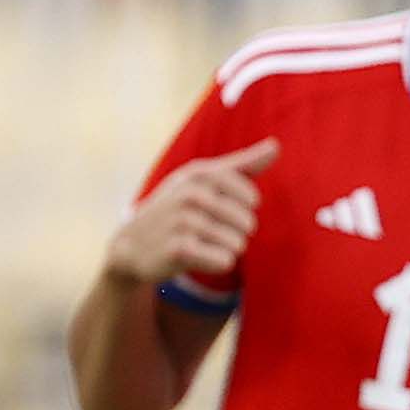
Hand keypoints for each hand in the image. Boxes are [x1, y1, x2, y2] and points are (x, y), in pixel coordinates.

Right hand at [102, 140, 277, 292]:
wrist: (133, 242)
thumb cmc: (178, 208)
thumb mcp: (204, 180)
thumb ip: (244, 165)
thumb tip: (276, 146)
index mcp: (199, 173)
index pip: (251, 197)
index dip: (242, 209)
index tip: (218, 207)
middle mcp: (190, 194)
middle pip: (248, 223)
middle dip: (233, 232)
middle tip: (203, 228)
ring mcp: (183, 221)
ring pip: (238, 244)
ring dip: (223, 248)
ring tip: (197, 241)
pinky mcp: (179, 249)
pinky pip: (225, 261)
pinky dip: (215, 263)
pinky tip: (194, 256)